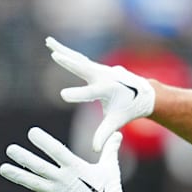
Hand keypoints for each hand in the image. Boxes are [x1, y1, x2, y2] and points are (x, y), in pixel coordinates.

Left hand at [0, 127, 125, 191]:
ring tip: (3, 169)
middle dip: (23, 158)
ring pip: (32, 183)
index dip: (43, 141)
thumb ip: (110, 149)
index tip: (32, 132)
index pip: (56, 151)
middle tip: (10, 149)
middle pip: (39, 167)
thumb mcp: (110, 167)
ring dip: (17, 176)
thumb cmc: (109, 190)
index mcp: (75, 168)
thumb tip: (117, 133)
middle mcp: (62, 180)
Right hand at [45, 36, 154, 152]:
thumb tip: (95, 150)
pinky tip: (53, 44)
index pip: (89, 93)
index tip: (63, 95)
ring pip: (78, 58)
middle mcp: (103, 76)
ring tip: (48, 41)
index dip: (77, 94)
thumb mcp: (116, 121)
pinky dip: (66, 52)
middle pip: (83, 68)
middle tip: (56, 55)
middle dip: (70, 63)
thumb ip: (105, 134)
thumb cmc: (128, 108)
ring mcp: (100, 69)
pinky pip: (79, 58)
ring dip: (63, 50)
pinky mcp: (96, 67)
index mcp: (107, 90)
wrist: (143, 93)